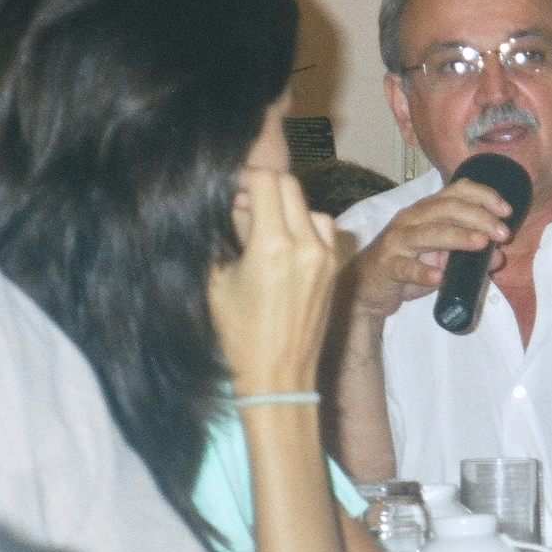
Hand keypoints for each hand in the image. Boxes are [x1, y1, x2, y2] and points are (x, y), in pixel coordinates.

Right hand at [208, 167, 337, 396]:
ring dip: (287, 206)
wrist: (279, 374)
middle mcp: (305, 244)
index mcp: (272, 245)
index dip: (244, 176)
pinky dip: (307, 226)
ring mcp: (326, 256)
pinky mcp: (335, 268)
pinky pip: (325, 229)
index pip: (265, 181)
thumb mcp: (217, 281)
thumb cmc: (241, 334)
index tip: (231, 187)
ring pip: (309, 206)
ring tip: (265, 227)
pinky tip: (287, 244)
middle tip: (244, 204)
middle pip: (289, 186)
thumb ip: (224, 235)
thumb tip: (230, 205)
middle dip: (264, 187)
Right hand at [348, 177, 513, 321]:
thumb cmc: (407, 265)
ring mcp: (397, 241)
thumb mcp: (441, 258)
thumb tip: (498, 256)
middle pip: (446, 208)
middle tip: (503, 233)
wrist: (367, 287)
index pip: (456, 191)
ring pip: (428, 233)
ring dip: (457, 237)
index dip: (483, 195)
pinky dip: (422, 271)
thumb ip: (467, 255)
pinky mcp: (387, 266)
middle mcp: (411, 219)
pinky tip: (438, 277)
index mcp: (426, 211)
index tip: (507, 210)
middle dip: (479, 217)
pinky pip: (405, 267)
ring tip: (481, 244)